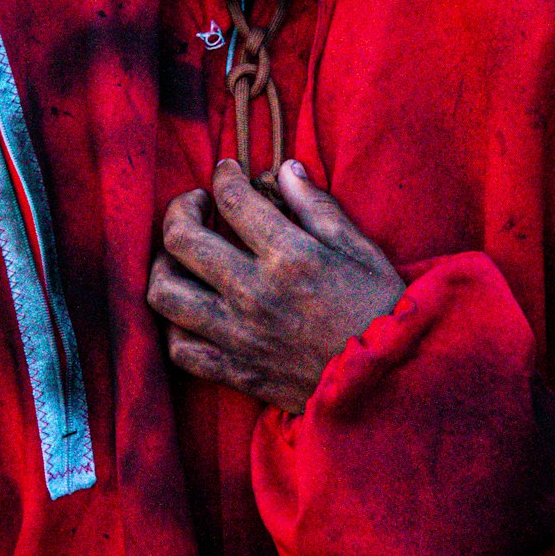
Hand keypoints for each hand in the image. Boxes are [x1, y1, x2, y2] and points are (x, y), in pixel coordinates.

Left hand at [147, 159, 405, 414]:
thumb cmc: (380, 311)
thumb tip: (284, 168)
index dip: (223, 174)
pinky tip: (190, 306)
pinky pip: (179, 348)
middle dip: (181, 209)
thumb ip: (316, 205)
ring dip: (164, 264)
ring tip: (181, 254)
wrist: (390, 387)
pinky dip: (174, 323)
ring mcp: (238, 335)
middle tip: (196, 204)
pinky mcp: (235, 372)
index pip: (231, 198)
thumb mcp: (360, 249)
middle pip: (181, 239)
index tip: (227, 171)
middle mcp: (254, 293)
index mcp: (289, 256)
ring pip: (165, 293)